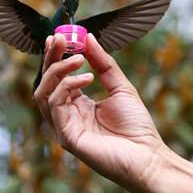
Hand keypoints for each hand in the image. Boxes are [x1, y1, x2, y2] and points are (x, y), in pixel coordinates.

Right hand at [34, 33, 192, 192]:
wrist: (148, 156)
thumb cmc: (137, 127)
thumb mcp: (120, 86)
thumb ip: (103, 64)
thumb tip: (89, 38)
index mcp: (78, 105)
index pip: (58, 77)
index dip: (56, 56)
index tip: (61, 36)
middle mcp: (67, 115)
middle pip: (46, 83)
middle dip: (50, 59)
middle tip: (60, 39)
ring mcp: (64, 126)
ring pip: (44, 93)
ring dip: (58, 71)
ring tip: (79, 59)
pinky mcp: (66, 136)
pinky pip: (56, 106)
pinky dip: (67, 87)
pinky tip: (87, 78)